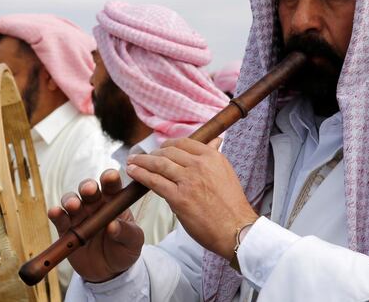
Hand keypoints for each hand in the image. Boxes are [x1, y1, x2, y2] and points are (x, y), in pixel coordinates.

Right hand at [48, 169, 143, 282]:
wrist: (108, 272)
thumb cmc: (124, 250)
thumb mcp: (133, 242)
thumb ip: (126, 232)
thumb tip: (113, 225)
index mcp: (113, 202)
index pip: (112, 185)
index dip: (110, 178)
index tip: (111, 176)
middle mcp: (94, 204)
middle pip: (89, 189)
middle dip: (88, 186)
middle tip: (90, 190)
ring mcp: (79, 215)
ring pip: (71, 200)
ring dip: (71, 200)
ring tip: (73, 205)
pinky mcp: (65, 228)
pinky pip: (59, 218)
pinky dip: (56, 213)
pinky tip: (55, 212)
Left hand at [126, 137, 258, 260]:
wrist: (237, 229)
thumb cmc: (231, 204)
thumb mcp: (226, 172)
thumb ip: (215, 156)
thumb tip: (215, 140)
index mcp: (211, 157)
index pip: (183, 142)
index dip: (166, 145)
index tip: (159, 149)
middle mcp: (199, 165)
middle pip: (168, 152)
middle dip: (152, 153)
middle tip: (141, 157)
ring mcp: (188, 180)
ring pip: (158, 164)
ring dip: (141, 161)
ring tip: (131, 162)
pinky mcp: (179, 197)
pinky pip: (154, 181)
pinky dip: (140, 175)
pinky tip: (133, 172)